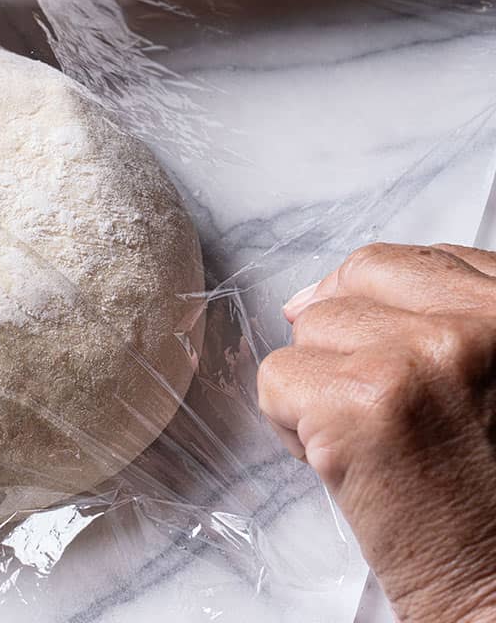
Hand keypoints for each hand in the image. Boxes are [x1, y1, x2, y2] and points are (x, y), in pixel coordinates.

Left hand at [260, 243, 495, 621]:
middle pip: (350, 285)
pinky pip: (276, 378)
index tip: (375, 351)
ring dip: (318, 386)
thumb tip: (309, 294)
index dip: (370, 306)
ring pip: (308, 331)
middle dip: (342, 344)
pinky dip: (289, 424)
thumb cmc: (493, 490)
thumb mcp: (491, 374)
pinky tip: (344, 462)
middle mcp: (478, 323)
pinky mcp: (360, 405)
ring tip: (372, 439)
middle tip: (379, 407)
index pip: (404, 261)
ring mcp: (417, 357)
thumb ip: (430, 315)